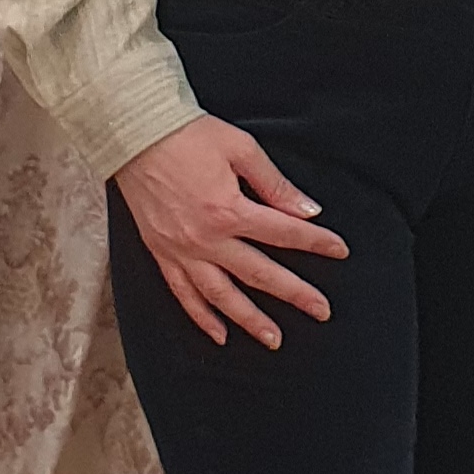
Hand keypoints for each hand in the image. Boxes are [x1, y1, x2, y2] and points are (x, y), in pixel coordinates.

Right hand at [114, 115, 348, 348]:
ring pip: (221, 296)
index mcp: (229, 211)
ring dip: (249, 320)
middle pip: (259, 273)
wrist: (135, 135)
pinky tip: (219, 334)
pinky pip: (183, 294)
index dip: (316, 242)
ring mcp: (182, 250)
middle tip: (322, 311)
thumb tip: (306, 209)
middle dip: (294, 294)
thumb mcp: (240, 148)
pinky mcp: (161, 253)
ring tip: (274, 339)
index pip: (284, 232)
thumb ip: (274, 184)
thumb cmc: (188, 135)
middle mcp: (206, 239)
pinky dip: (202, 317)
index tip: (339, 251)